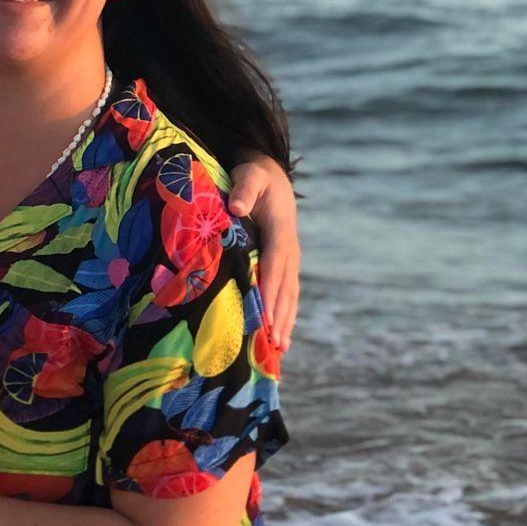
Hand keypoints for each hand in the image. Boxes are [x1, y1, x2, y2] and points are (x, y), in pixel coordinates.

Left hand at [225, 155, 299, 354]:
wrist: (271, 175)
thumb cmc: (254, 176)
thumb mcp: (249, 176)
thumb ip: (243, 190)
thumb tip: (236, 207)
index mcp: (280, 230)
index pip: (274, 266)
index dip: (270, 292)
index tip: (266, 317)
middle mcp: (289, 248)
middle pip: (285, 287)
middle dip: (280, 317)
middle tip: (275, 346)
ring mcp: (290, 258)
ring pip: (289, 294)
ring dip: (285, 322)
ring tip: (280, 350)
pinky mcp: (286, 264)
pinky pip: (287, 292)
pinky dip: (285, 314)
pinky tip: (280, 336)